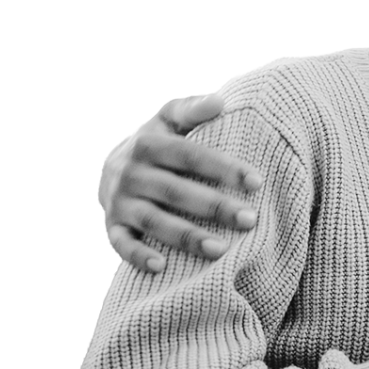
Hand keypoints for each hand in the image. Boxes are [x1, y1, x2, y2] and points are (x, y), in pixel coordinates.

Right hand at [100, 94, 263, 272]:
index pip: (190, 156)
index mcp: (148, 144)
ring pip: (153, 220)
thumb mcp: (167, 120)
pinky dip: (137, 256)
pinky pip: (120, 244)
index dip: (223, 168)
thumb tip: (219, 102)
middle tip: (250, 219)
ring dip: (186, 236)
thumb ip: (191, 110)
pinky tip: (161, 267)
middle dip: (214, 206)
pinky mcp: (111, 226)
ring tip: (221, 250)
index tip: (257, 182)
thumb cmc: (156, 143)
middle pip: (176, 191)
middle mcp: (130, 173)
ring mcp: (119, 201)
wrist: (110, 167)